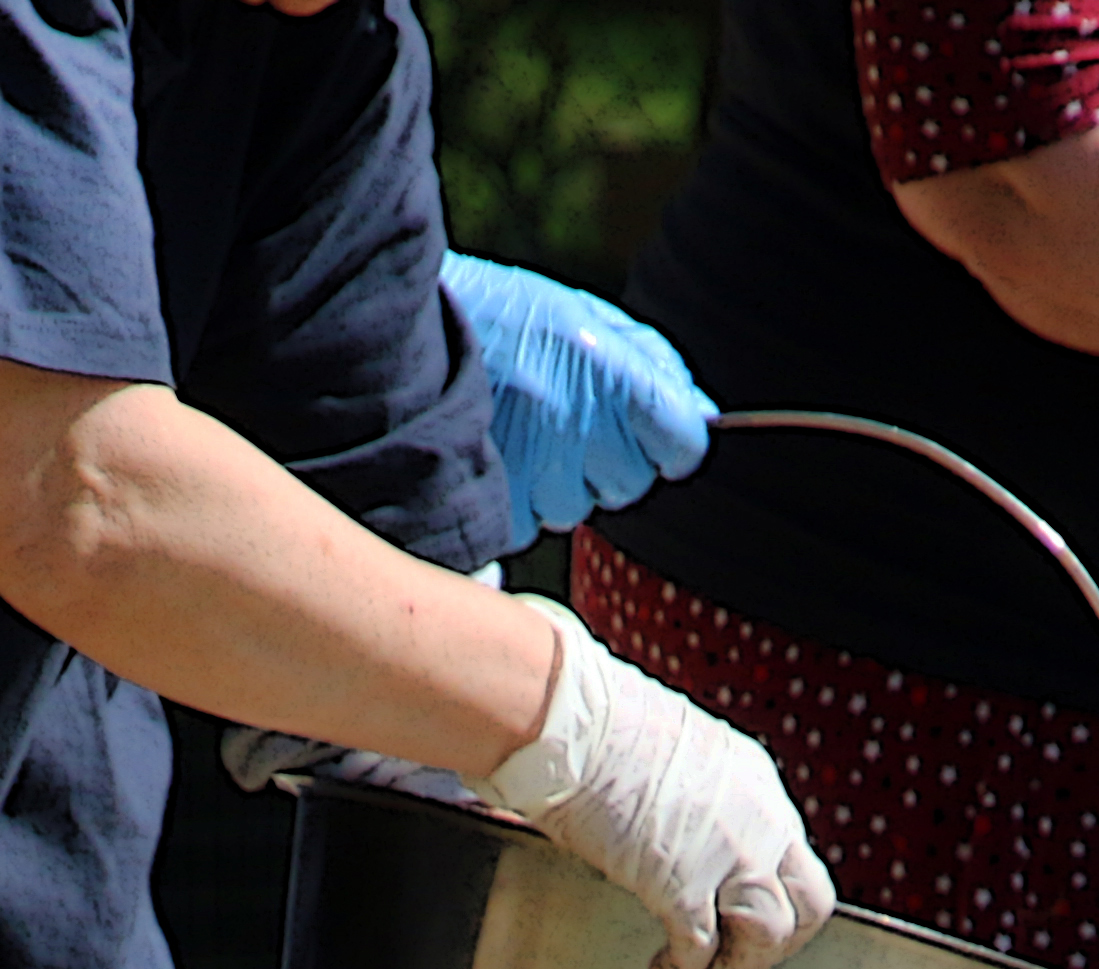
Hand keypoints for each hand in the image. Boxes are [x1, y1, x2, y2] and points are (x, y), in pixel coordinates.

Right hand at [442, 253, 716, 538]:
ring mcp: (532, 470)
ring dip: (560, 480)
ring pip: (578, 507)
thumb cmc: (495, 317)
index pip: (682, 443)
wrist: (395, 333)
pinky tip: (496, 453)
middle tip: (564, 416)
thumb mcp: (577, 314)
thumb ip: (648, 363)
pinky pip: (530, 523)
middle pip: (631, 482)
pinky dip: (518, 498)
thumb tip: (702, 413)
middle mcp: (575, 426)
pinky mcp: (494, 505)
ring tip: (520, 430)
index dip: (671, 439)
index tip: (655, 431)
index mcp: (607, 372)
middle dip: (609, 457)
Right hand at [470, 597, 832, 968]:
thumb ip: (694, 795)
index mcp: (756, 783)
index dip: (774, 895)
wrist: (571, 723)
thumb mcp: (676, 753)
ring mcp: (727, 854)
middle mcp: (759, 820)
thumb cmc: (598, 728)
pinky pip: (700, 948)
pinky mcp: (682, 883)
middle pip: (810, 902)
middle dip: (780, 943)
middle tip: (742, 961)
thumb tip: (673, 827)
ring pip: (769, 935)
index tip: (744, 916)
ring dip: (739, 967)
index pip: (792, 856)